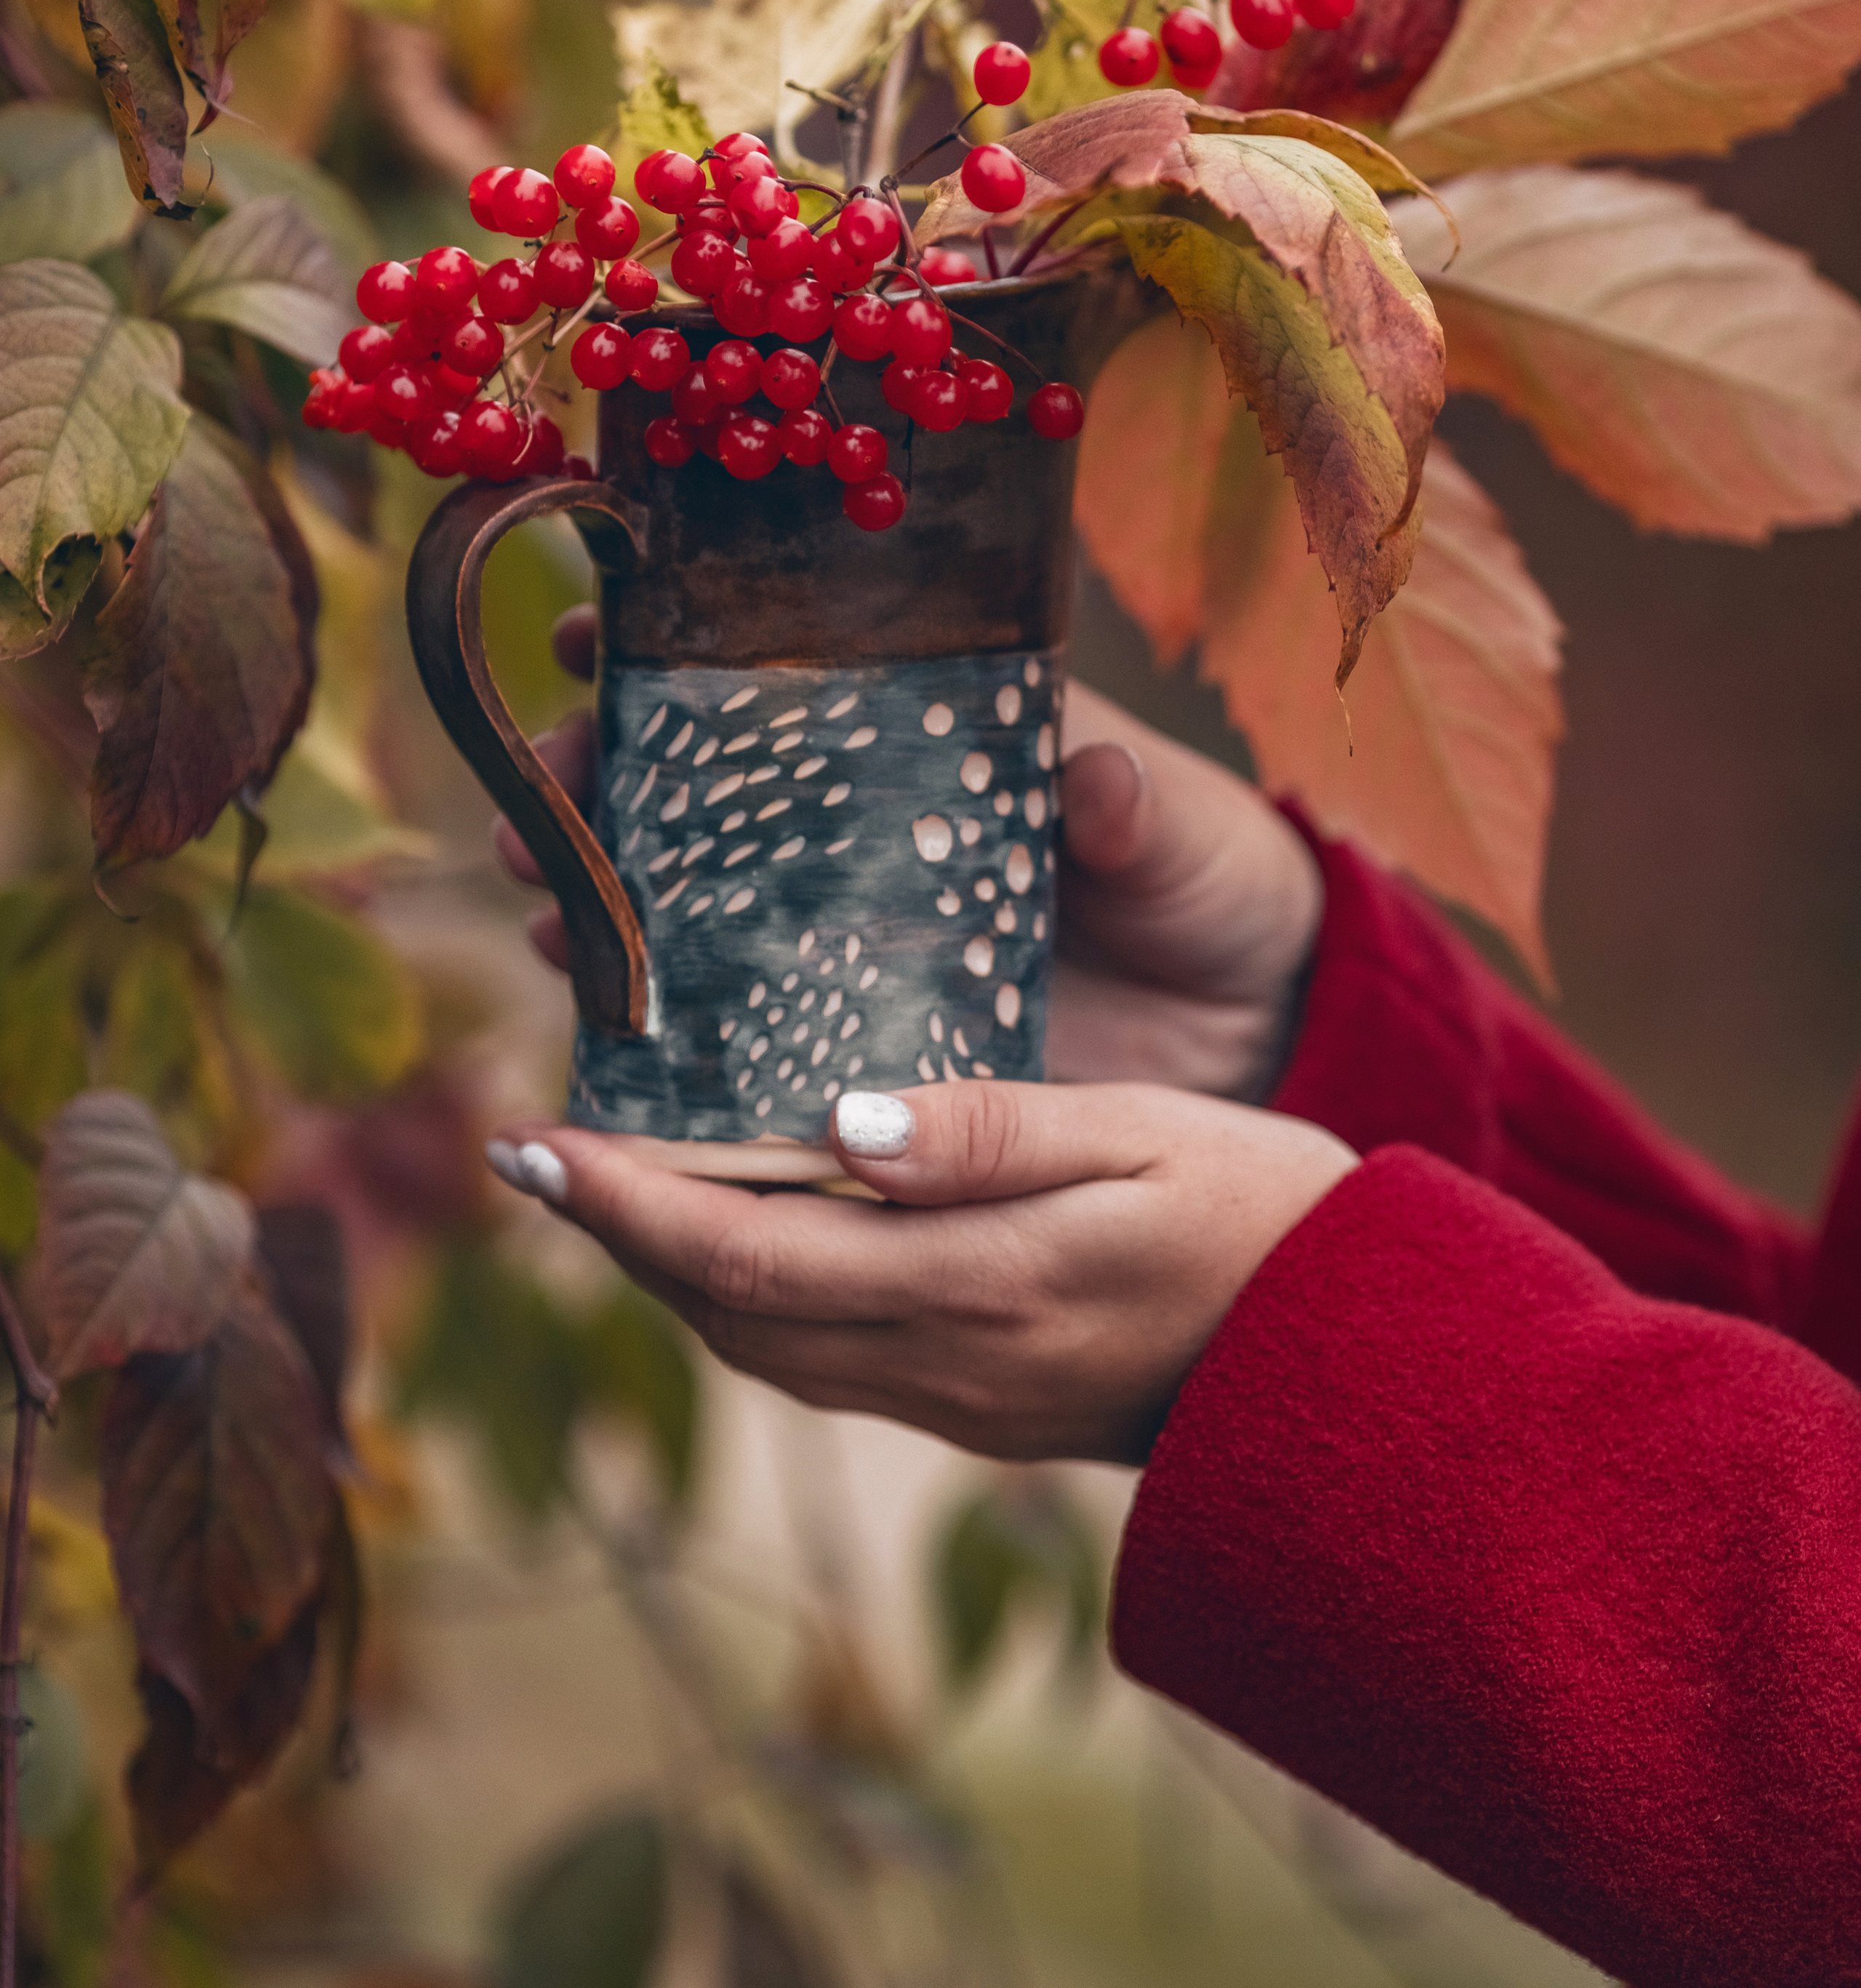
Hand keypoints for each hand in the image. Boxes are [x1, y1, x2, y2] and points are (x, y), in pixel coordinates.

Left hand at [487, 1078, 1356, 1463]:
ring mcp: (958, 1399)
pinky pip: (822, 1360)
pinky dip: (749, 1297)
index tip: (531, 1141)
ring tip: (612, 1182)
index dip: (623, 1207)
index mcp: (979, 1286)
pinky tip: (741, 1232)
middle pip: (729, 1314)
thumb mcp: (1140, 1133)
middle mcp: (947, 1363)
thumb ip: (990, 1134)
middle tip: (536, 1149)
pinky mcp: (977, 1404)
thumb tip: (838, 1125)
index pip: (748, 1258)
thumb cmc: (1259, 1213)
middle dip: (618, 1235)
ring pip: (766, 1348)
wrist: (1347, 1363)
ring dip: (673, 1271)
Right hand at [493, 614, 1323, 1106]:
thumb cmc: (1212, 879)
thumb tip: (1095, 780)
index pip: (781, 675)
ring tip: (538, 890)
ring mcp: (850, 937)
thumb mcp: (1177, 826)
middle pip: (697, 788)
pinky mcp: (860, 1045)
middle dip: (596, 778)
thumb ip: (1132, 804)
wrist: (1258, 1023)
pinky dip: (658, 1017)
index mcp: (926, 743)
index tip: (591, 630)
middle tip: (541, 792)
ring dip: (597, 892)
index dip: (674, 647)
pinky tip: (592, 1006)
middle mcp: (864, 832)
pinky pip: (737, 1029)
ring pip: (689, 902)